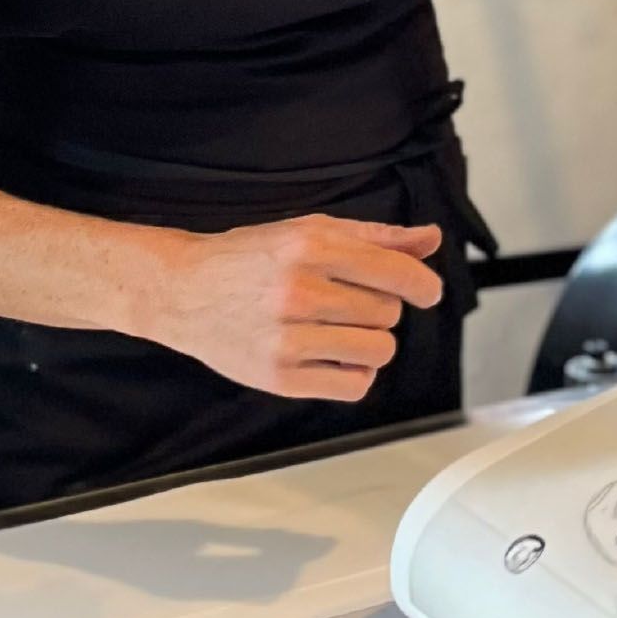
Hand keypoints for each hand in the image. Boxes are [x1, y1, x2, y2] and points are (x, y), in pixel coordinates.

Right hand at [135, 216, 444, 401]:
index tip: (426, 292)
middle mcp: (298, 291)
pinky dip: (355, 373)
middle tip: (345, 301)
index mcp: (310, 246)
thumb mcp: (310, 231)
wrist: (184, 291)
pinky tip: (333, 357)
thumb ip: (376, 237)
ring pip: (378, 350)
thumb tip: (431, 239)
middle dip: (379, 307)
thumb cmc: (251, 257)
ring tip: (341, 329)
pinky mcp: (279, 378)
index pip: (396, 272)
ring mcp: (287, 338)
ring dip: (371, 342)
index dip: (422, 285)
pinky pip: (354, 386)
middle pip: (388, 312)